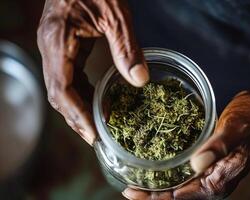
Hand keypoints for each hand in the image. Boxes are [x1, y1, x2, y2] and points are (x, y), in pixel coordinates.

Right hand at [37, 0, 148, 144]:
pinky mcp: (62, 47)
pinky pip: (67, 77)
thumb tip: (140, 80)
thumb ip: (126, 48)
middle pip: (58, 94)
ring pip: (61, 88)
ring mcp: (54, 48)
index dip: (77, 115)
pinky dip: (80, 93)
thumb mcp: (116, 15)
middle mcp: (50, 48)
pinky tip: (94, 102)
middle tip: (96, 137)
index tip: (93, 134)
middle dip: (76, 118)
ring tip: (97, 125)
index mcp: (59, 41)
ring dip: (78, 108)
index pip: (62, 89)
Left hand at [123, 91, 249, 199]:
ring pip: (181, 186)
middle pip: (178, 195)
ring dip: (159, 185)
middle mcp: (215, 181)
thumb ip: (219, 146)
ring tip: (138, 179)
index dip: (156, 197)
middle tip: (129, 188)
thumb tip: (196, 165)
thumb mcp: (237, 127)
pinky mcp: (211, 163)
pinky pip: (187, 174)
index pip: (182, 196)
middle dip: (152, 195)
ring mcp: (213, 173)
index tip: (132, 192)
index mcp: (220, 178)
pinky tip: (158, 166)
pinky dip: (170, 173)